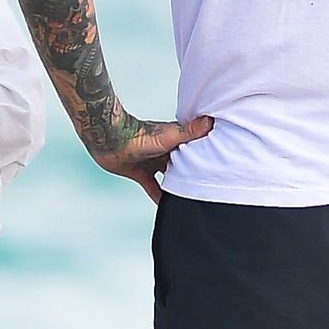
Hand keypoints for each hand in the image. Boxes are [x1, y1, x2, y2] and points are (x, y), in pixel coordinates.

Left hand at [94, 114, 213, 202]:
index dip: (207, 155)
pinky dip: (160, 197)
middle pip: (183, 164)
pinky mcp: (140, 173)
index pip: (195, 148)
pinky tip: (168, 208)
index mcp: (175, 139)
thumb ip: (189, 132)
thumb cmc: (138, 135)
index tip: (220, 165)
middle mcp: (165, 150)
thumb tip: (211, 120)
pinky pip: (153, 187)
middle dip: (193, 173)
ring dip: (177, 186)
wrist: (108, 141)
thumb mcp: (169, 137)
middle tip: (207, 187)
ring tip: (191, 198)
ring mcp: (152, 162)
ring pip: (169, 177)